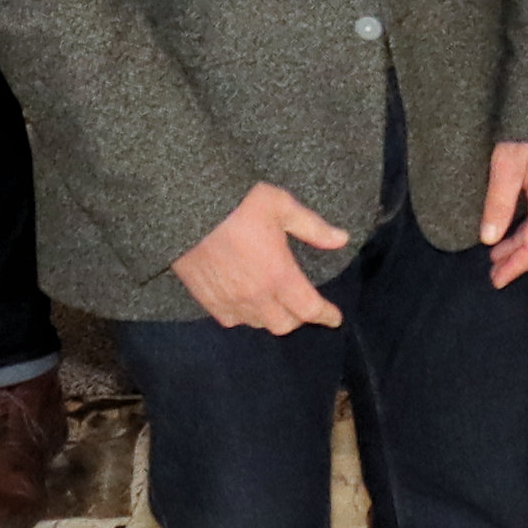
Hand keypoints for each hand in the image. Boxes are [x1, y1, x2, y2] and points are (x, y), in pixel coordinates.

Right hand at [172, 179, 354, 331]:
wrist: (186, 208)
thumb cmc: (239, 203)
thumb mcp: (282, 206)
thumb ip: (313, 228)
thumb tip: (342, 239)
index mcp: (279, 275)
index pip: (309, 308)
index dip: (325, 315)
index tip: (334, 318)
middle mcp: (256, 296)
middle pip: (284, 324)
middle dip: (299, 317)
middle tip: (303, 305)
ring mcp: (230, 301)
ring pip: (258, 324)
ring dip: (271, 317)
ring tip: (276, 303)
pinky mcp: (207, 300)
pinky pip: (231, 320)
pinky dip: (244, 317)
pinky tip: (247, 303)